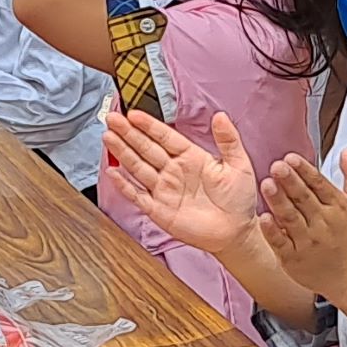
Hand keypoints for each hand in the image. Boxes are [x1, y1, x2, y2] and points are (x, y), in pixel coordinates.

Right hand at [104, 106, 265, 255]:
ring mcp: (164, 190)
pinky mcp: (159, 210)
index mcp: (191, 157)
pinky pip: (137, 195)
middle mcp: (174, 171)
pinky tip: (112, 171)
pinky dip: (124, 184)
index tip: (134, 114)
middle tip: (112, 119)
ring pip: (138, 167)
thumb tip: (220, 115)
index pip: (165, 137)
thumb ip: (229, 140)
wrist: (236, 232)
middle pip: (146, 149)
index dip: (149, 126)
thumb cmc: (238, 199)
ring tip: (107, 137)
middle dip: (128, 134)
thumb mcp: (239, 164)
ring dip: (122, 153)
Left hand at [258, 147, 346, 308]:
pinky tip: (264, 218)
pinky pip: (282, 243)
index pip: (320, 184)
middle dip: (290, 181)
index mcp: (338, 208)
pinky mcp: (295, 259)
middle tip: (277, 166)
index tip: (292, 158)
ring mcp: (308, 242)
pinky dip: (273, 231)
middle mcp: (323, 223)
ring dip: (278, 201)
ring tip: (267, 185)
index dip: (305, 170)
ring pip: (291, 218)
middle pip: (304, 199)